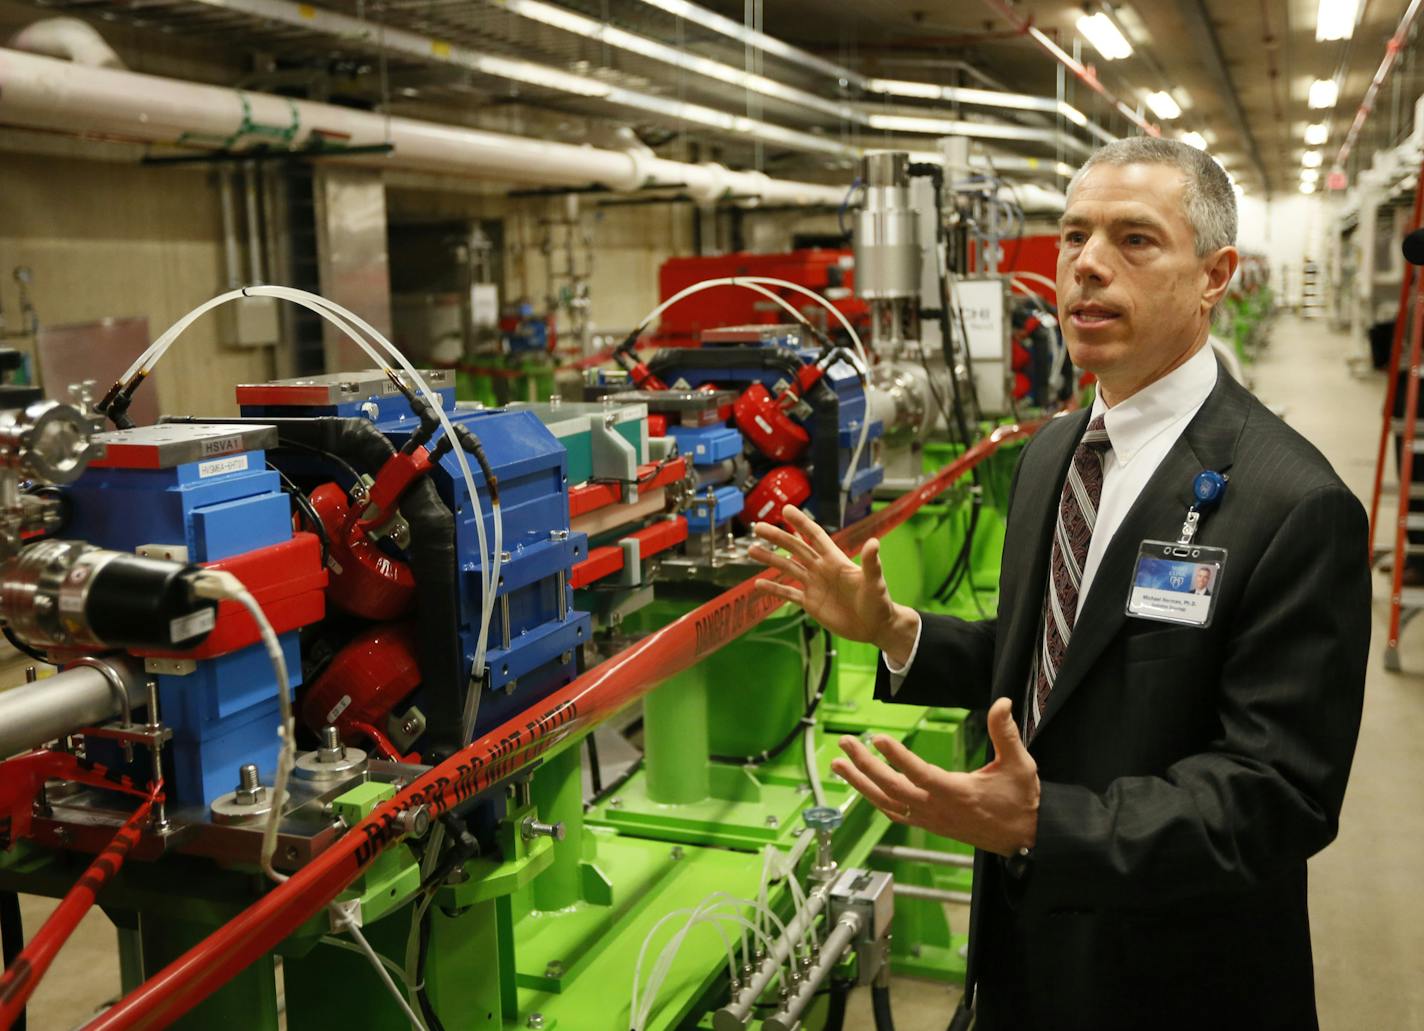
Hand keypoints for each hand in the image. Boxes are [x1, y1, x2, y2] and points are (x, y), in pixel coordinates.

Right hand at [747, 505, 918, 661]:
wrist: (875, 627)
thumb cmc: (878, 602)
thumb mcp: (875, 582)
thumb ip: (872, 563)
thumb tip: (874, 542)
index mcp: (836, 560)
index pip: (815, 536)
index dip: (801, 523)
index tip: (786, 510)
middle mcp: (821, 569)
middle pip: (796, 549)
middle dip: (778, 537)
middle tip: (758, 527)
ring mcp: (814, 585)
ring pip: (788, 568)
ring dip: (770, 559)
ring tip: (751, 550)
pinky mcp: (810, 603)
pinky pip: (788, 594)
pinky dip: (774, 589)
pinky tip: (758, 584)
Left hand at [829, 698, 1039, 856]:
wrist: (1023, 839)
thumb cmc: (1020, 801)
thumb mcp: (1019, 765)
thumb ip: (1006, 733)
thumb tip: (1001, 702)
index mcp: (957, 792)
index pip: (920, 773)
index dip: (897, 756)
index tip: (878, 738)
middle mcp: (937, 809)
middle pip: (892, 788)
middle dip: (865, 766)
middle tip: (845, 744)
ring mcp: (930, 819)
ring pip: (886, 802)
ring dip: (860, 783)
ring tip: (838, 764)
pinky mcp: (928, 824)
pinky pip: (894, 813)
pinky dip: (874, 799)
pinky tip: (861, 787)